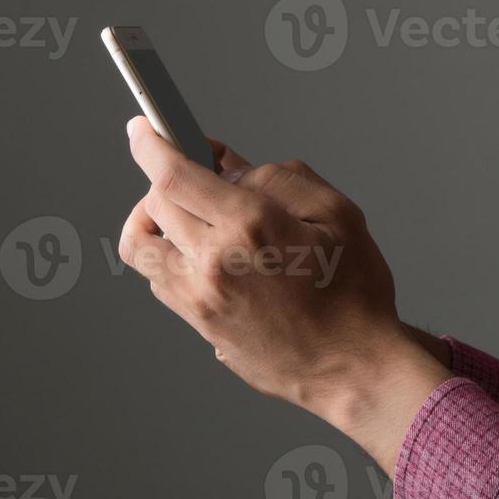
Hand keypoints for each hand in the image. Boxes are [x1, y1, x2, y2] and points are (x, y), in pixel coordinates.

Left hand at [118, 117, 450, 468]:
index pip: (172, 176)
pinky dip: (169, 255)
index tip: (144, 128)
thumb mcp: (339, 215)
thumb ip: (283, 179)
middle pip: (152, 205)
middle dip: (167, 178)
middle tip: (199, 171)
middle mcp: (212, 264)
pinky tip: (209, 252)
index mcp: (249, 228)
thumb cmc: (356, 293)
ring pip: (142, 246)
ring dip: (157, 220)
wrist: (354, 369)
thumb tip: (233, 167)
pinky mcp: (198, 326)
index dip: (151, 144)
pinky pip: (159, 279)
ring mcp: (199, 300)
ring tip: (194, 214)